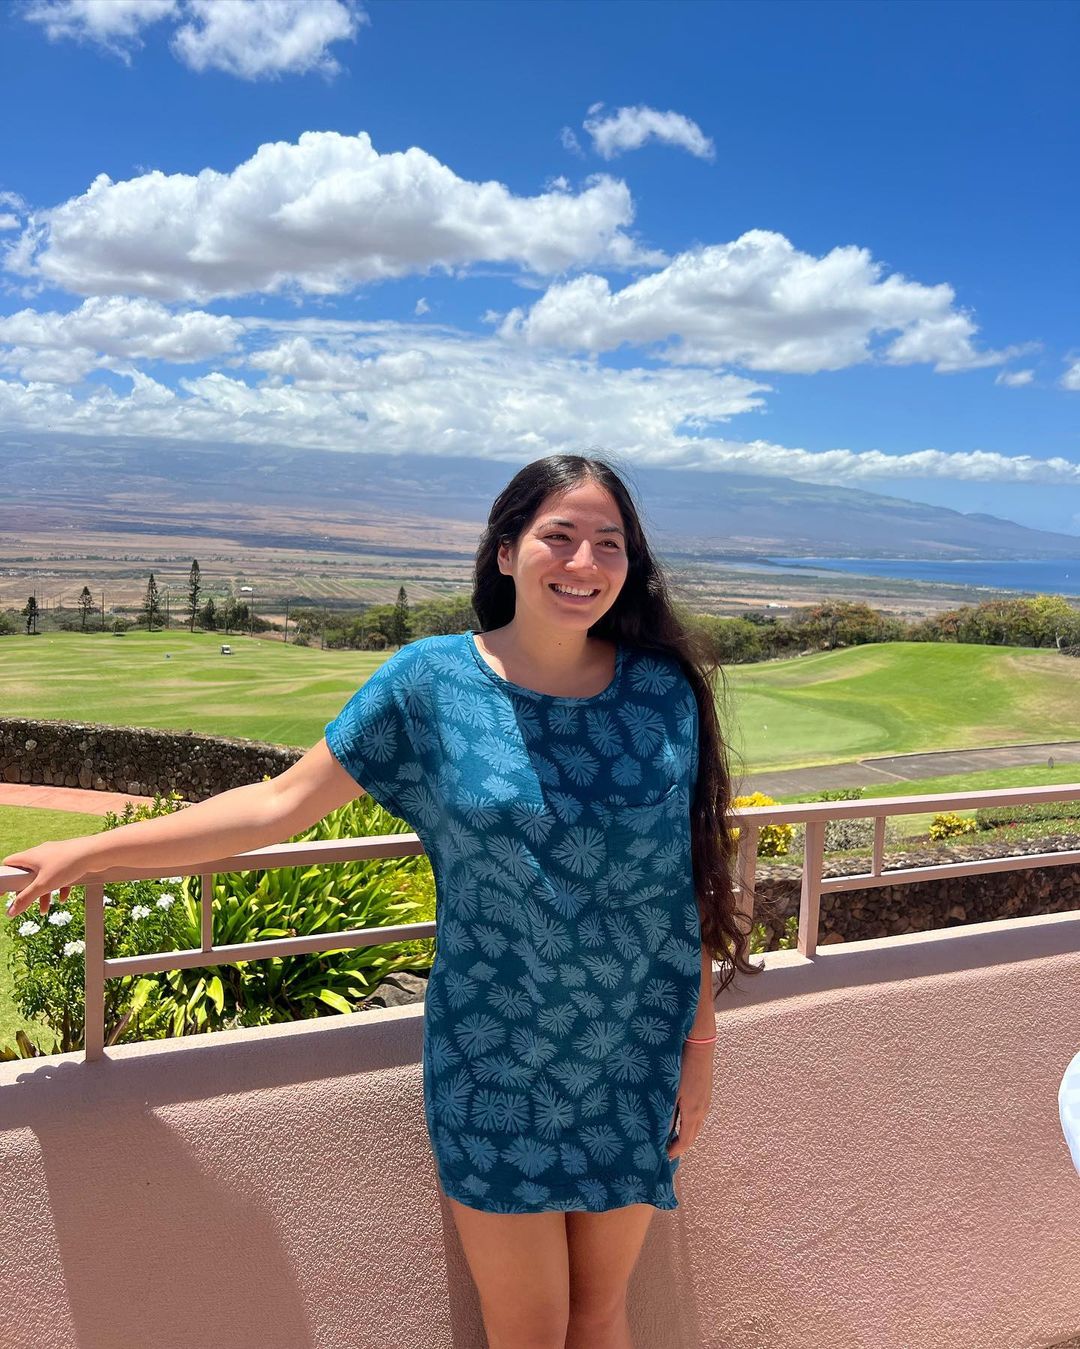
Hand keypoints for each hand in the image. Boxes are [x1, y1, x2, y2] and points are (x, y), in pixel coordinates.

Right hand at [3, 840, 91, 918]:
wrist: (95, 853)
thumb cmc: (67, 864)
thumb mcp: (43, 885)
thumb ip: (26, 899)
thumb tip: (10, 912)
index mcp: (30, 856)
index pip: (9, 863)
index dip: (5, 877)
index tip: (4, 891)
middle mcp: (41, 853)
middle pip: (27, 874)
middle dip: (28, 891)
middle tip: (26, 904)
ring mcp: (55, 856)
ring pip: (45, 877)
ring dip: (44, 893)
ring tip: (46, 910)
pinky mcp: (68, 860)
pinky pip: (60, 875)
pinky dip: (60, 887)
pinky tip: (64, 898)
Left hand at [666, 1040, 713, 1159]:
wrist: (699, 1044)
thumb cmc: (681, 1065)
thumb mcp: (669, 1091)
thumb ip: (664, 1112)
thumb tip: (658, 1132)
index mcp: (693, 1112)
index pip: (685, 1141)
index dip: (675, 1151)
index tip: (663, 1157)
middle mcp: (702, 1110)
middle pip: (691, 1135)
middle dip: (680, 1146)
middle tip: (666, 1151)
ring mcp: (705, 1101)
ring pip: (695, 1124)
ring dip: (683, 1133)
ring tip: (669, 1137)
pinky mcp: (705, 1092)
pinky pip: (696, 1114)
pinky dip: (687, 1122)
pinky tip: (677, 1117)